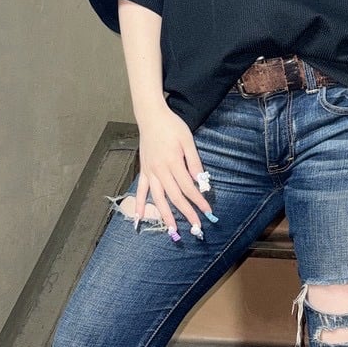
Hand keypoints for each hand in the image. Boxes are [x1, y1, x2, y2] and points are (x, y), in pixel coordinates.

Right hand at [134, 103, 213, 238]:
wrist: (151, 117)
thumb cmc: (172, 126)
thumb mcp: (188, 141)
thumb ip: (194, 162)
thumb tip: (200, 182)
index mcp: (173, 162)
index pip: (188, 187)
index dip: (198, 201)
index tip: (207, 211)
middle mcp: (160, 170)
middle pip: (175, 196)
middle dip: (187, 213)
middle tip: (196, 227)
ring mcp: (150, 172)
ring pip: (158, 198)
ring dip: (165, 215)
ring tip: (172, 229)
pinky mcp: (144, 170)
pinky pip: (141, 190)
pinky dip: (140, 204)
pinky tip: (139, 217)